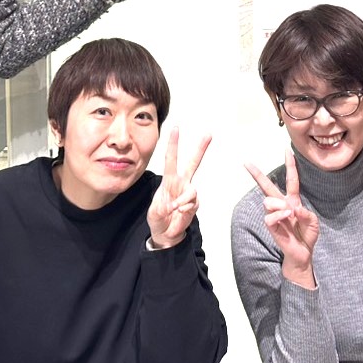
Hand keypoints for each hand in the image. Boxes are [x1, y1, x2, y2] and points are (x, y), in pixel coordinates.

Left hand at [147, 128, 209, 247]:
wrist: (165, 234)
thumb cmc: (158, 218)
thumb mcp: (153, 212)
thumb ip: (162, 207)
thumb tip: (175, 205)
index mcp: (169, 180)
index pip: (171, 158)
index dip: (173, 143)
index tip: (176, 129)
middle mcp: (181, 183)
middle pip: (193, 163)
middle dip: (201, 149)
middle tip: (208, 134)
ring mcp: (189, 193)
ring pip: (192, 190)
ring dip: (183, 200)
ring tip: (175, 208)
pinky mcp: (194, 204)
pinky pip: (193, 204)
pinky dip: (185, 209)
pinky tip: (180, 213)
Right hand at [245, 152, 319, 286]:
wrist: (303, 253)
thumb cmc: (307, 235)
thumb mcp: (313, 222)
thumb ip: (306, 214)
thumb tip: (292, 209)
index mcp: (293, 200)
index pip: (291, 180)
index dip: (290, 165)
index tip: (287, 151)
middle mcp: (282, 205)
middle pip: (267, 186)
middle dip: (257, 174)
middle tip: (247, 163)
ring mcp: (275, 214)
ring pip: (268, 200)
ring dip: (279, 204)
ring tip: (289, 213)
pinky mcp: (270, 226)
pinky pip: (269, 216)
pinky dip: (279, 215)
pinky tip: (286, 217)